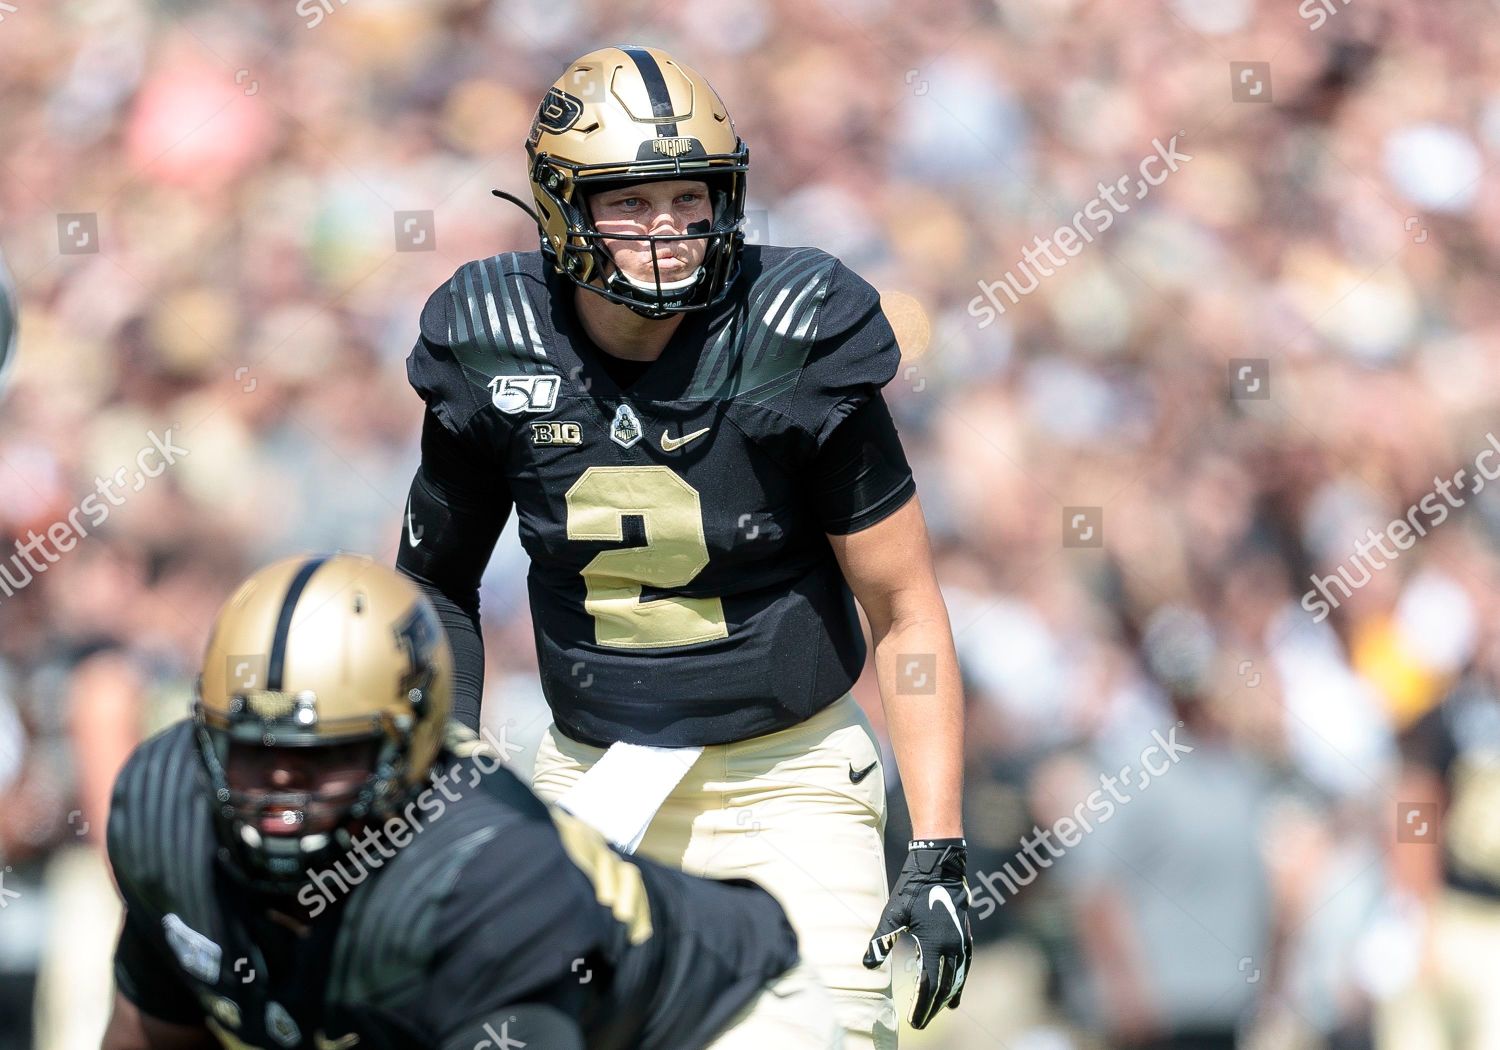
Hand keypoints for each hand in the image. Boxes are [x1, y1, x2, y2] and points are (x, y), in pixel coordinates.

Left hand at [862, 838, 972, 1028]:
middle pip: (945, 988)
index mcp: (935, 944)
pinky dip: (959, 983)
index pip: (929, 986)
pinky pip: (965, 967)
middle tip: (921, 1022)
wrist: (939, 867)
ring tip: (936, 1012)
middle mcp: (953, 947)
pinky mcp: (965, 936)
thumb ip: (881, 941)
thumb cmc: (913, 889)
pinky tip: (955, 993)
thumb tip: (866, 964)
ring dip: (946, 998)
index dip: (921, 1006)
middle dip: (933, 1008)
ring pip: (958, 980)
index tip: (913, 1021)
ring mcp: (962, 942)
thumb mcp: (892, 914)